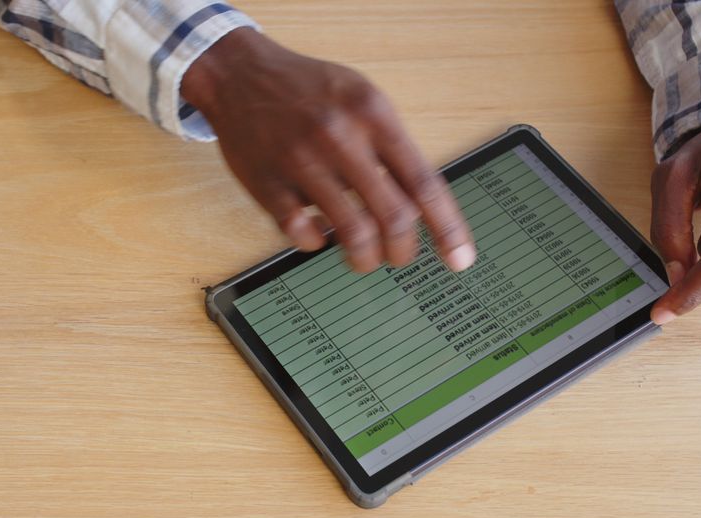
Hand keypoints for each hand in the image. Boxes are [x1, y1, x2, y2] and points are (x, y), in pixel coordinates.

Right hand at [181, 29, 474, 272]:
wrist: (241, 75)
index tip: (460, 259)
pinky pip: (301, 234)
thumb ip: (392, 148)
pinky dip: (315, 244)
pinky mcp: (266, 184)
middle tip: (400, 258)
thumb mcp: (362, 98)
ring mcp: (301, 162)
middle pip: (394, 217)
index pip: (424, 182)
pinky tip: (316, 233)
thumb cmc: (309, 91)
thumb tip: (424, 206)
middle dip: (403, 251)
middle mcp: (340, 137)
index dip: (448, 228)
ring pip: (352, 234)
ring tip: (363, 258)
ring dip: (364, 258)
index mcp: (373, 114)